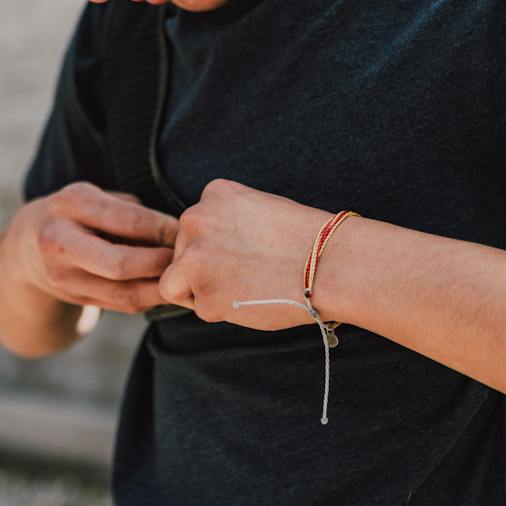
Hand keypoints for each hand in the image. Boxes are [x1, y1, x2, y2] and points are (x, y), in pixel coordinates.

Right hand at [16, 182, 179, 314]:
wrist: (26, 246)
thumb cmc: (78, 214)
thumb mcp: (96, 197)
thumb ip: (131, 211)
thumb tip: (178, 231)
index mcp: (71, 204)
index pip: (128, 220)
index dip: (164, 229)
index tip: (187, 232)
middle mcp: (60, 240)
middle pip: (120, 263)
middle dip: (160, 263)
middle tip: (187, 259)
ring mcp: (63, 275)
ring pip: (123, 292)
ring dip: (160, 288)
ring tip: (183, 279)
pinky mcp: (72, 298)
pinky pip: (120, 304)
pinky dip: (149, 299)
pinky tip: (167, 290)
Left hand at [158, 178, 334, 330]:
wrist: (329, 265)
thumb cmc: (307, 240)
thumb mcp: (261, 209)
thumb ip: (228, 222)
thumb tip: (208, 252)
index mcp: (214, 194)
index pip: (196, 226)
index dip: (216, 245)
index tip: (244, 253)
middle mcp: (196, 220)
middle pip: (182, 252)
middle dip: (204, 268)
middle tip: (245, 275)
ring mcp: (195, 258)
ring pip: (176, 282)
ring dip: (202, 291)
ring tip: (241, 289)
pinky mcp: (203, 295)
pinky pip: (200, 308)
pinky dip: (220, 311)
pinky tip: (250, 301)